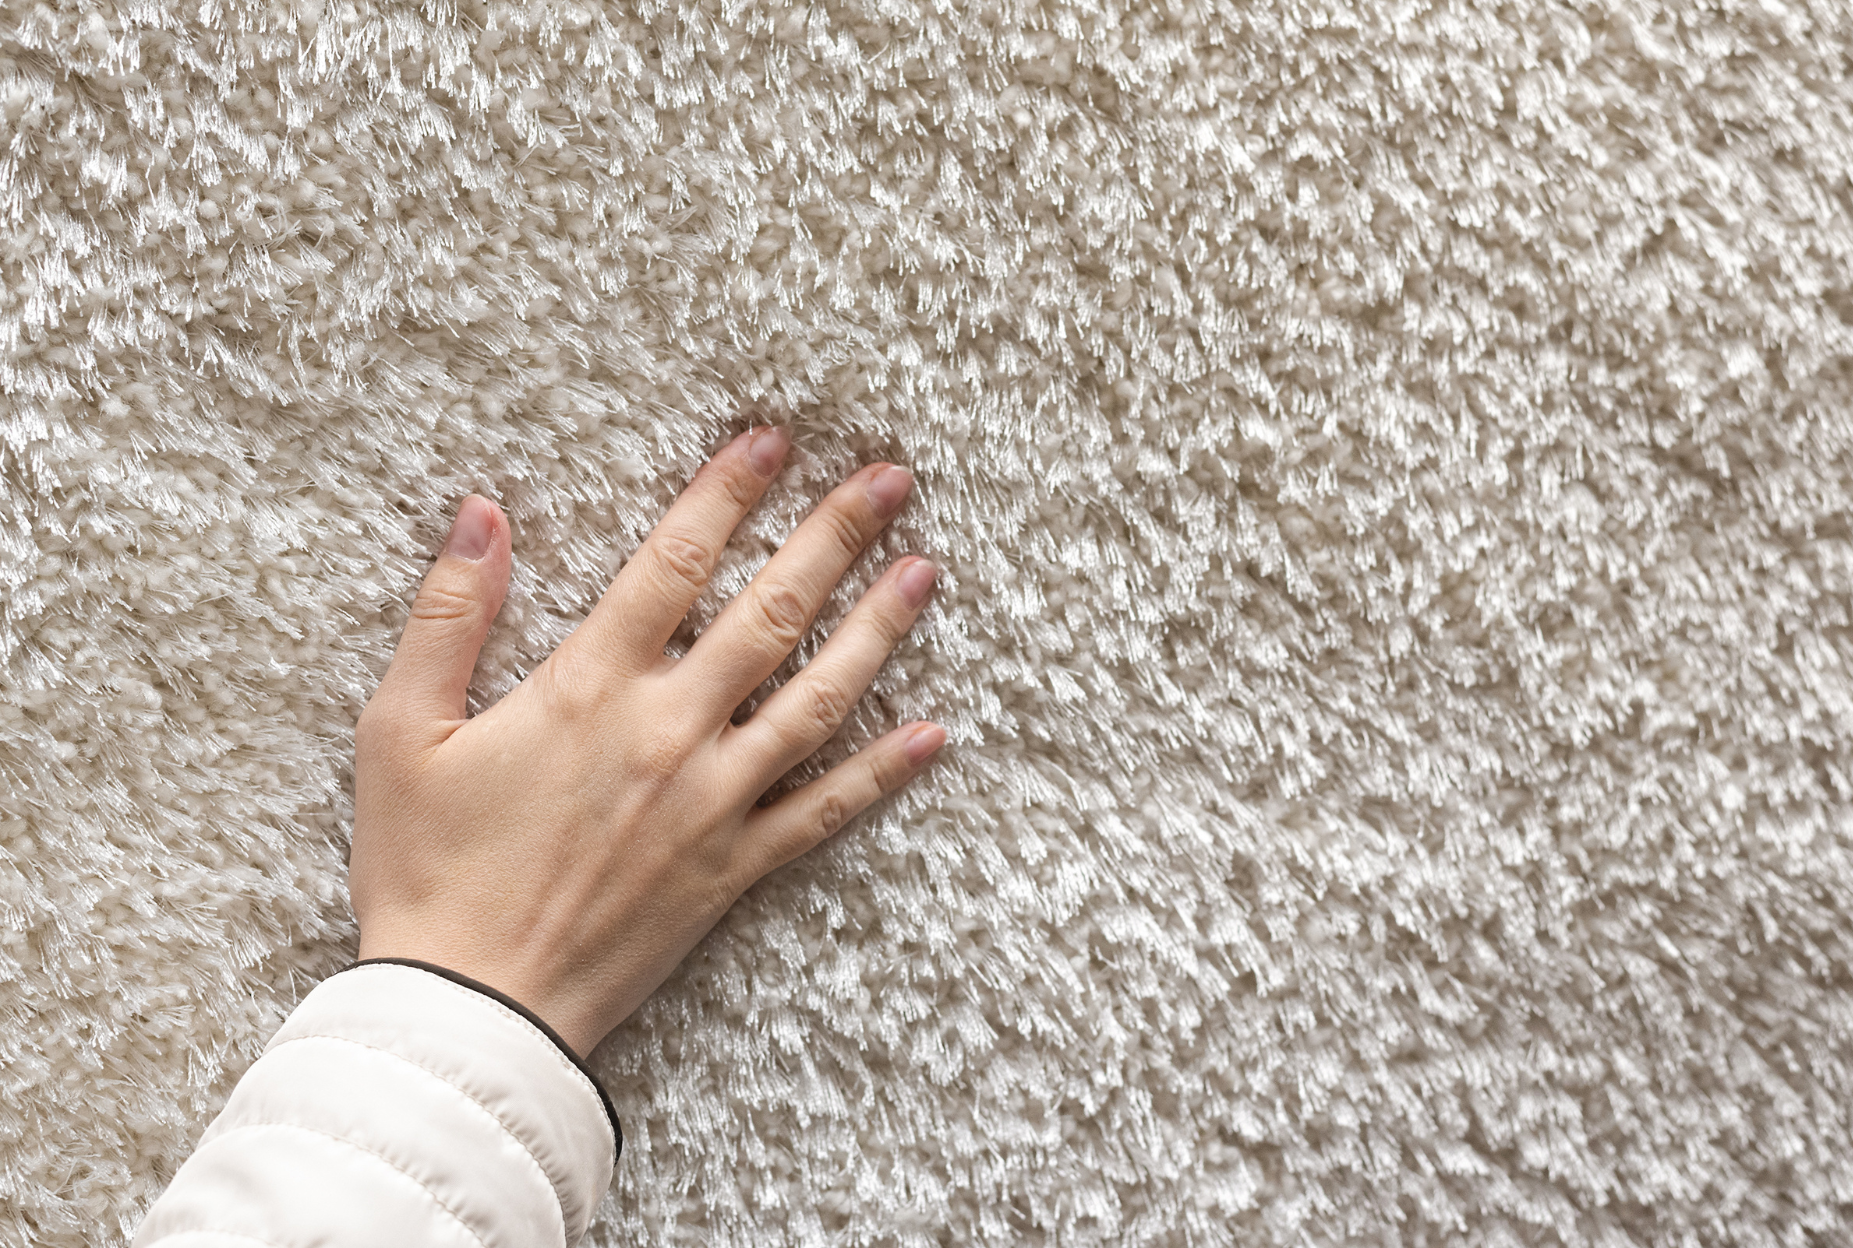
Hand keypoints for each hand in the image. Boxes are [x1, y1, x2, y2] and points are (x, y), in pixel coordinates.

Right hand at [348, 426, 942, 1055]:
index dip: (726, 492)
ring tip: (924, 571)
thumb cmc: (426, 870)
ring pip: (817, 698)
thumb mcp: (398, 733)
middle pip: (770, 612)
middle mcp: (668, 731)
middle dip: (834, 536)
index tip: (773, 440)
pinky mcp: (735, 868)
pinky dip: (883, 771)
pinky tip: (932, 733)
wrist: (472, 1009)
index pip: (674, 562)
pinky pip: (825, 810)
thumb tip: (480, 515)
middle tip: (889, 479)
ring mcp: (713, 801)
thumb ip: (447, 618)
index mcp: (588, 687)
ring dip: (878, 630)